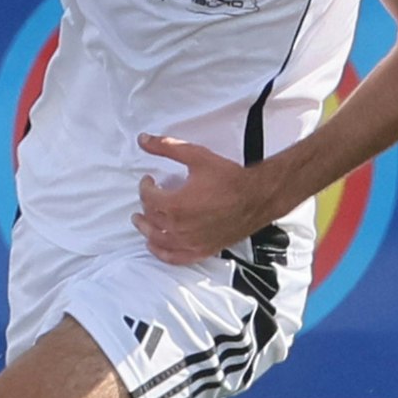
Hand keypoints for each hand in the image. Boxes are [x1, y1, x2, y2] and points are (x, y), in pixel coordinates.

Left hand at [131, 134, 272, 263]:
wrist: (257, 197)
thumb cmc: (230, 179)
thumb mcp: (196, 156)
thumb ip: (167, 148)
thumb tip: (144, 140)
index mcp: (175, 205)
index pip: (147, 198)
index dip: (144, 187)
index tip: (149, 181)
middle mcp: (180, 227)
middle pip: (151, 219)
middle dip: (145, 206)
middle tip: (145, 199)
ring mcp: (190, 241)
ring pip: (158, 240)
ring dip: (146, 230)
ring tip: (140, 222)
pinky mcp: (202, 250)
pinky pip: (175, 258)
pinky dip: (162, 253)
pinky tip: (156, 247)